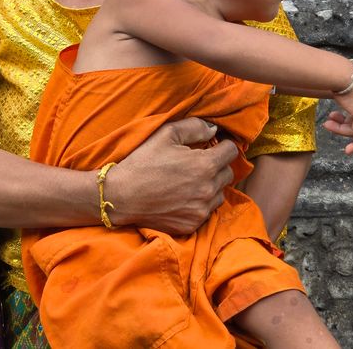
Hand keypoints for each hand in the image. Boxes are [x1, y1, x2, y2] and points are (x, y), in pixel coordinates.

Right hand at [107, 117, 237, 234]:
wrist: (121, 196)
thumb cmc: (143, 162)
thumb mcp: (166, 134)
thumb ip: (195, 127)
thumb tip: (214, 129)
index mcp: (205, 165)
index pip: (231, 151)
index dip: (222, 145)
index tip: (212, 145)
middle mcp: (208, 189)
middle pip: (228, 173)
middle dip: (217, 165)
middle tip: (197, 163)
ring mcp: (201, 209)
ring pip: (220, 193)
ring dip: (211, 185)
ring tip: (189, 181)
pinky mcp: (192, 224)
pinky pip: (207, 211)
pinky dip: (200, 203)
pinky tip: (182, 196)